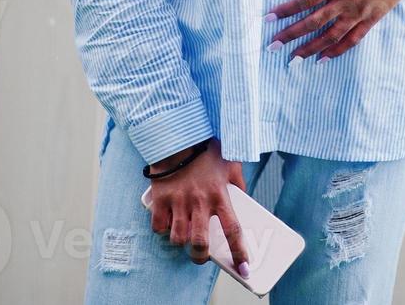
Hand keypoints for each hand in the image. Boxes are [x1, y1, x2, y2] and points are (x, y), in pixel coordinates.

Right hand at [146, 138, 250, 273]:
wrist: (177, 134)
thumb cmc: (206, 149)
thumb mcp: (230, 162)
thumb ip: (238, 182)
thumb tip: (244, 197)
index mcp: (219, 195)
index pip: (233, 231)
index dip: (240, 253)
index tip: (245, 269)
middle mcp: (199, 202)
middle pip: (199, 243)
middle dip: (200, 256)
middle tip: (201, 255)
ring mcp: (178, 201)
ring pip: (177, 238)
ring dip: (180, 241)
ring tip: (183, 233)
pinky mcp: (160, 199)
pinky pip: (158, 226)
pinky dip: (162, 228)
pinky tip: (167, 221)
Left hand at [265, 0, 404, 61]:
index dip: (285, 10)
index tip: (268, 18)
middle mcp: (347, 0)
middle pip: (314, 21)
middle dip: (291, 35)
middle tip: (272, 45)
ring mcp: (360, 13)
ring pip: (331, 36)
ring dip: (310, 48)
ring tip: (293, 59)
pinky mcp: (372, 20)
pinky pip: (352, 39)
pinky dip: (337, 51)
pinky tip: (323, 59)